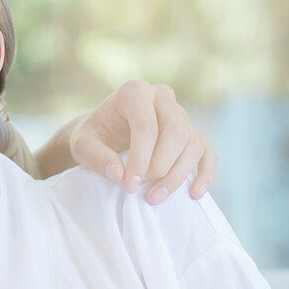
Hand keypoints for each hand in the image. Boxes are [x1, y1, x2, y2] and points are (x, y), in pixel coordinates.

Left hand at [70, 79, 215, 204]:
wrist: (103, 133)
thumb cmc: (93, 136)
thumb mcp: (81, 145)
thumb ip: (95, 157)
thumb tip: (119, 175)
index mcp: (135, 91)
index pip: (146, 125)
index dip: (140, 159)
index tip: (129, 185)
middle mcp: (162, 96)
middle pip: (175, 132)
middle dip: (159, 166)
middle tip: (139, 189)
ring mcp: (180, 113)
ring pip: (192, 144)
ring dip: (176, 175)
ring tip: (154, 197)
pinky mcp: (191, 133)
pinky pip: (206, 153)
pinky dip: (204, 174)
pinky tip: (195, 194)